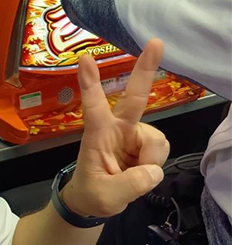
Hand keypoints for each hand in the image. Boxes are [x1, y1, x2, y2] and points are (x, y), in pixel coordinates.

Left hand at [62, 39, 169, 218]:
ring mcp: (134, 134)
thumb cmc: (92, 194)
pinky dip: (155, 164)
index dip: (90, 83)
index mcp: (98, 134)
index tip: (84, 59)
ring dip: (150, 160)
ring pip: (156, 139)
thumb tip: (153, 170)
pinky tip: (140, 172)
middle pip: (135, 97)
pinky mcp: (145, 143)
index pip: (93, 106)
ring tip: (132, 177)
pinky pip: (161, 150)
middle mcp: (118, 128)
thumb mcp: (105, 196)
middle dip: (146, 70)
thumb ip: (130, 185)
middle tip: (156, 43)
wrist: (94, 201)